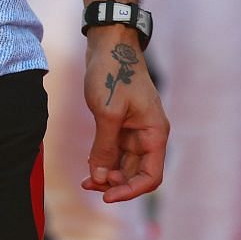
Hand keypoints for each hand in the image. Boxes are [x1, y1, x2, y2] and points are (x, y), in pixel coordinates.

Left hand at [80, 31, 167, 202]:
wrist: (109, 44)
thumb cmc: (113, 73)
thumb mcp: (107, 113)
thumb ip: (104, 147)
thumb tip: (98, 177)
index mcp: (154, 133)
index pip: (151, 176)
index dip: (130, 191)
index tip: (107, 196)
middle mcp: (148, 134)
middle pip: (136, 173)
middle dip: (115, 183)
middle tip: (90, 184)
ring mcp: (135, 130)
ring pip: (124, 164)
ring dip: (107, 174)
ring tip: (86, 180)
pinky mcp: (122, 124)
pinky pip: (115, 151)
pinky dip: (103, 161)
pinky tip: (88, 167)